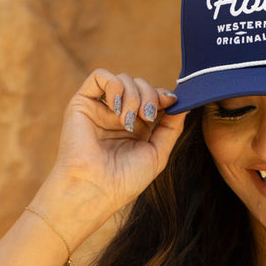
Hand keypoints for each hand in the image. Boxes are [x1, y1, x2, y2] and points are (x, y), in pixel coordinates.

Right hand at [41, 69, 186, 224]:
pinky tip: (116, 107)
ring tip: (128, 120)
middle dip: (150, 95)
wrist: (95, 189)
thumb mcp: (158, 153)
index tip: (171, 103)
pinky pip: (99, 76)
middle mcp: (118, 116)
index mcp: (137, 127)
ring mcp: (101, 109)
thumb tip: (183, 103)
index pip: (153, 98)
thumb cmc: (125, 179)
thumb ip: (171, 127)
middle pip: (141, 85)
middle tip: (147, 117)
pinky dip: (114, 84)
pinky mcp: (82, 104)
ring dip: (133, 95)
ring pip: (124, 79)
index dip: (163, 96)